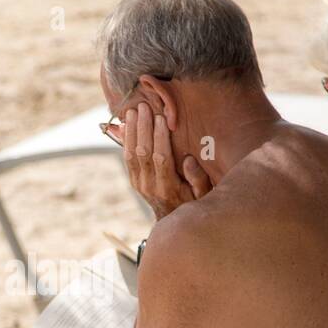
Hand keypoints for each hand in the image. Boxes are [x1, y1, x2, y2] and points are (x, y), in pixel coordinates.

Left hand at [123, 102, 210, 219]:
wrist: (171, 219)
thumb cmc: (193, 202)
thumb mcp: (202, 194)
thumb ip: (197, 178)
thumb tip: (188, 161)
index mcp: (168, 187)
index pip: (161, 158)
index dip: (159, 137)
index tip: (160, 118)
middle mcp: (150, 185)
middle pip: (143, 153)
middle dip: (143, 128)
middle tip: (143, 107)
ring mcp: (139, 183)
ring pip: (131, 154)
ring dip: (131, 131)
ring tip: (132, 111)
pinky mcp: (133, 179)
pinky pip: (127, 158)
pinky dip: (126, 140)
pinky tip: (126, 124)